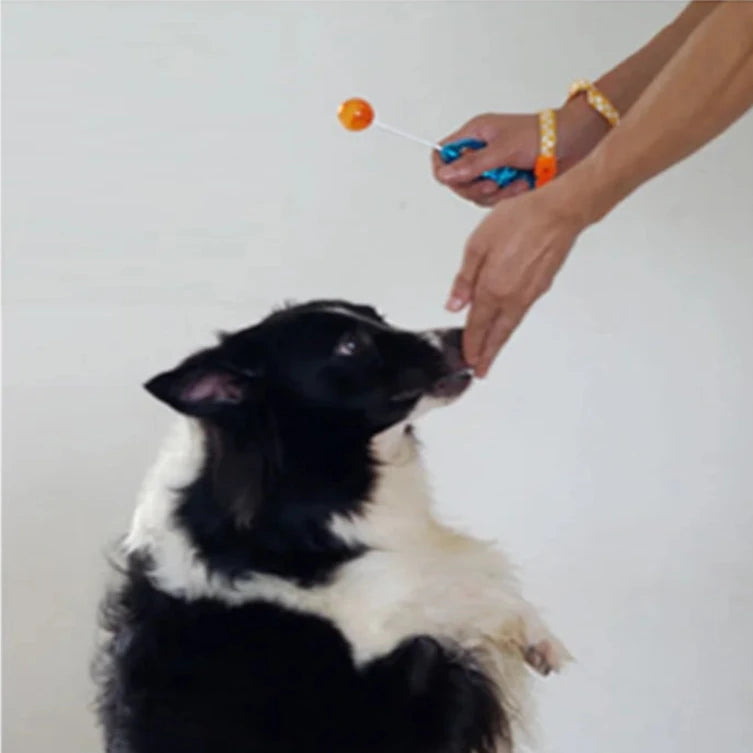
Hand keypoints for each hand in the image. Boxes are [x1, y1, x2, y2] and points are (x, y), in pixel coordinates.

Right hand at [432, 100, 607, 206]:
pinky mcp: (503, 183)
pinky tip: (522, 184)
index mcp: (475, 135)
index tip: (454, 178)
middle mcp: (479, 153)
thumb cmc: (540, 135)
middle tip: (492, 184)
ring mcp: (491, 169)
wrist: (570, 144)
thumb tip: (445, 174)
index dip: (444, 169)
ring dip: (495, 192)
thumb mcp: (503, 149)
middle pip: (457, 180)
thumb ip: (472, 165)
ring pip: (475, 193)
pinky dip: (507, 195)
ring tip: (515, 181)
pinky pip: (493, 199)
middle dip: (474, 187)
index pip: (443, 154)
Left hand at [446, 183, 589, 376]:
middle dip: (487, 354)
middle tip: (480, 370)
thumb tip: (454, 305)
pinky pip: (521, 313)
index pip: (477, 324)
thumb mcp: (477, 245)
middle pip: (496, 334)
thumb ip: (464, 279)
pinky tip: (506, 324)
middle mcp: (512, 298)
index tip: (467, 358)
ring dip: (499, 343)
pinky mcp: (541, 287)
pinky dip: (511, 325)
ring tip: (491, 354)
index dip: (470, 343)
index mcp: (492, 288)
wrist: (558, 212)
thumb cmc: (519, 220)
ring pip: (510, 326)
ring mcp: (529, 294)